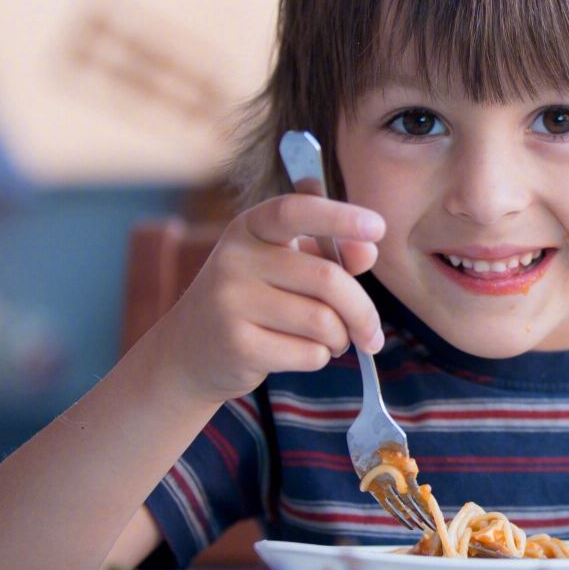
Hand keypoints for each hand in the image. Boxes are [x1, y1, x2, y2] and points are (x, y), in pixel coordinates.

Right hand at [147, 194, 386, 403]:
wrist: (190, 351)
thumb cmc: (255, 300)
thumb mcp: (285, 266)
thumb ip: (329, 255)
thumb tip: (368, 251)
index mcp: (250, 228)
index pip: (295, 211)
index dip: (339, 217)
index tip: (378, 228)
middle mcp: (235, 258)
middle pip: (327, 279)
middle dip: (362, 311)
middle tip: (372, 333)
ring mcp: (230, 302)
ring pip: (323, 321)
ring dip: (340, 338)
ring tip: (331, 341)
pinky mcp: (237, 345)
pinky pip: (308, 353)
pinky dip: (319, 357)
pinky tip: (302, 353)